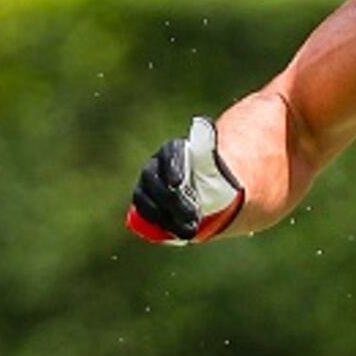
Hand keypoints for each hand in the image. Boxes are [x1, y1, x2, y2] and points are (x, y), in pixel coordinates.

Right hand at [125, 116, 244, 244]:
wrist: (208, 198)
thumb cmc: (213, 179)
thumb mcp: (215, 164)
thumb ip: (209, 146)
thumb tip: (203, 123)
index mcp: (174, 150)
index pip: (169, 153)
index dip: (171, 167)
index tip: (178, 184)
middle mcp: (156, 165)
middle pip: (154, 179)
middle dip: (171, 199)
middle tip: (192, 216)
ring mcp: (147, 185)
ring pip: (144, 197)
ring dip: (162, 215)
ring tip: (186, 230)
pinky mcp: (144, 203)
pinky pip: (140, 212)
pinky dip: (153, 222)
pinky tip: (167, 232)